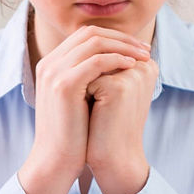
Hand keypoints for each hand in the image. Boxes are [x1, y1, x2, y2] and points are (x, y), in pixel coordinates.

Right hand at [17, 26, 149, 193]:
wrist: (56, 160)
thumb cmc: (73, 134)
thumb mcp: (80, 99)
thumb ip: (91, 77)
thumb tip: (120, 62)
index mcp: (51, 64)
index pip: (85, 35)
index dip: (114, 37)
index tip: (137, 48)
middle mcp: (49, 63)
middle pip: (90, 33)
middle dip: (121, 38)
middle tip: (145, 49)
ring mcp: (54, 72)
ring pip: (94, 43)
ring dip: (123, 46)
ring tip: (144, 56)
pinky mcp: (64, 85)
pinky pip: (96, 61)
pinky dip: (117, 59)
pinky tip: (132, 67)